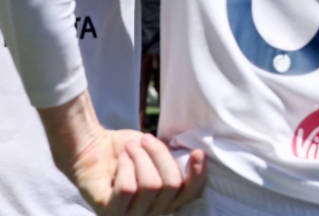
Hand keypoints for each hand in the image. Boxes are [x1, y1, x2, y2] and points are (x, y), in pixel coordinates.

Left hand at [66, 130, 206, 215]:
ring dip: (140, 157)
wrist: (90, 148)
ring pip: (151, 185)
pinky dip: (126, 166)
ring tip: (130, 147)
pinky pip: (128, 188)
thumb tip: (198, 155)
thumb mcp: (156, 155)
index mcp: (165, 200)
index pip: (190, 193)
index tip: (197, 152)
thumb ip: (175, 162)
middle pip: (171, 184)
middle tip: (145, 139)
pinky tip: (120, 159)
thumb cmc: (126, 151)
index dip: (197, 175)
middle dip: (159, 155)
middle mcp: (150, 214)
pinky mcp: (109, 212)